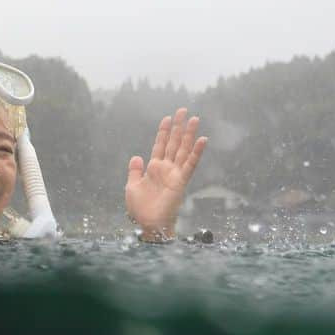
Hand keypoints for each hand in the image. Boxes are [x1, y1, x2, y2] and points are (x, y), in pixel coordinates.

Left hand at [124, 108, 206, 241]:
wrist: (148, 224)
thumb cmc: (140, 209)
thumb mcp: (132, 186)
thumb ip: (134, 171)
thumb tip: (136, 156)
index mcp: (153, 168)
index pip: (160, 145)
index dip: (163, 132)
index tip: (168, 118)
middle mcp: (166, 168)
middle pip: (174, 143)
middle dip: (178, 127)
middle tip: (184, 110)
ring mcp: (174, 173)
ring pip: (183, 149)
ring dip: (189, 134)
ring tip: (195, 119)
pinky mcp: (181, 181)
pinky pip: (190, 164)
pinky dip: (196, 152)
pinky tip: (202, 140)